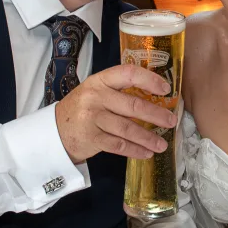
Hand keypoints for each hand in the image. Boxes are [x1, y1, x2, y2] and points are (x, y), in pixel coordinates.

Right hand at [56, 64, 177, 163]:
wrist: (55, 131)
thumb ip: (119, 90)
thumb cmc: (82, 108)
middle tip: (172, 121)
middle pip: (133, 106)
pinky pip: (119, 145)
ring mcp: (93, 119)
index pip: (128, 74)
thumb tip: (155, 96)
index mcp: (100, 81)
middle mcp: (96, 97)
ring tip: (162, 144)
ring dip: (148, 138)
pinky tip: (147, 153)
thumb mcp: (96, 91)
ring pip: (128, 129)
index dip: (149, 79)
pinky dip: (135, 150)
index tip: (166, 89)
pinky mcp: (92, 139)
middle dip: (156, 114)